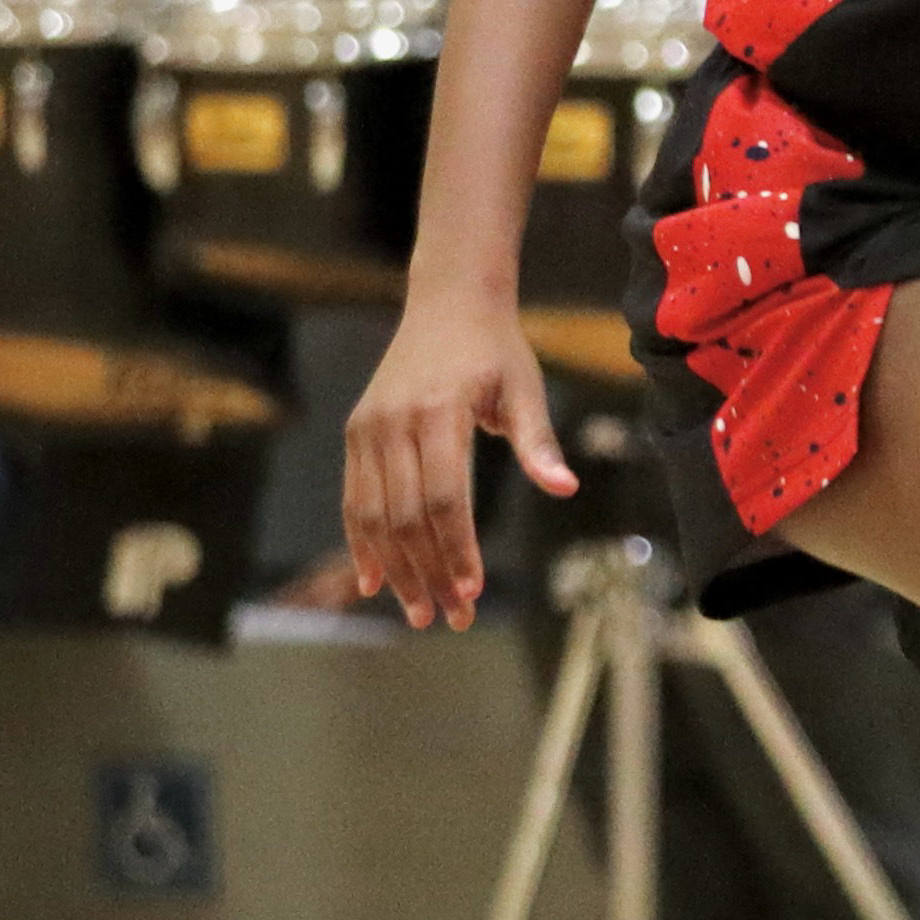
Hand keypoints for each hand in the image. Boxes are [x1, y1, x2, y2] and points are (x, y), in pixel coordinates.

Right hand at [345, 292, 575, 628]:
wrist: (447, 301)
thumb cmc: (495, 349)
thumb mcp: (525, 388)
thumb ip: (539, 442)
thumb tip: (565, 488)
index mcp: (438, 411)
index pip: (444, 497)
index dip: (456, 548)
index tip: (471, 590)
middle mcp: (394, 422)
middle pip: (407, 516)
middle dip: (429, 573)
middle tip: (450, 618)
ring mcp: (368, 428)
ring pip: (375, 515)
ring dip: (397, 569)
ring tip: (419, 612)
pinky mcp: (356, 432)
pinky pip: (354, 499)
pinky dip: (362, 543)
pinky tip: (374, 581)